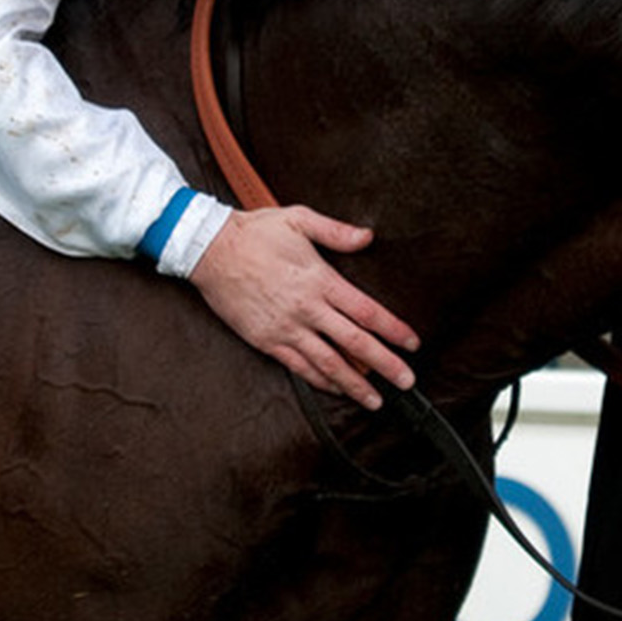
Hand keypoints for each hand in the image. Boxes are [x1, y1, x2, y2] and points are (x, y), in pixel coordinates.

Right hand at [187, 206, 418, 408]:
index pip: (366, 311)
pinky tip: (336, 388)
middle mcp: (306, 308)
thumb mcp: (299, 219)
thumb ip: (336, 231)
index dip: (393, 329)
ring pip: (328, 363)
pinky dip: (320, 380)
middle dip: (385, 365)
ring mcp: (286, 328)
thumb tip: (367, 236)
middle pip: (355, 343)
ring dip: (355, 384)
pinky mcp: (266, 340)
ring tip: (376, 400)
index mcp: (320, 280)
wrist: (208, 249)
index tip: (412, 343)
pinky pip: (298, 366)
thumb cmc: (255, 232)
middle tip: (407, 382)